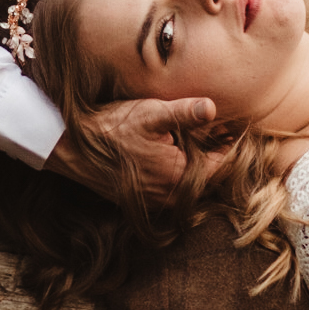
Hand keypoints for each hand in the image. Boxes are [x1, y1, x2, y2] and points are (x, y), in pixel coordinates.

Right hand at [47, 93, 216, 202]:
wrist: (71, 148)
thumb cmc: (110, 129)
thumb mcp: (149, 114)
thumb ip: (184, 113)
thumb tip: (213, 108)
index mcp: (178, 176)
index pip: (221, 167)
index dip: (231, 146)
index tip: (237, 128)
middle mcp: (169, 196)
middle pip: (207, 179)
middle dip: (217, 157)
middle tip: (223, 132)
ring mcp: (155, 201)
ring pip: (190, 187)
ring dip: (198, 167)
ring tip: (202, 141)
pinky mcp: (143, 201)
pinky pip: (173, 191)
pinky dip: (180, 175)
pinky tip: (175, 153)